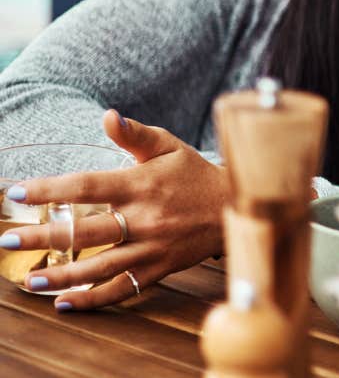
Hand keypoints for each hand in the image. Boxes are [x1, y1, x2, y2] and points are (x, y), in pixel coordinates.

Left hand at [1, 110, 228, 309]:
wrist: (235, 208)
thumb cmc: (194, 175)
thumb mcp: (169, 147)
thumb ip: (134, 134)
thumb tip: (107, 116)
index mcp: (141, 185)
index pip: (87, 186)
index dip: (50, 190)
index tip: (17, 193)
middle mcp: (144, 219)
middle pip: (84, 232)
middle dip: (41, 238)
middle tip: (7, 241)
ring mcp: (151, 248)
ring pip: (99, 267)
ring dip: (61, 276)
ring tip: (28, 280)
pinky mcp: (158, 269)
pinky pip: (122, 289)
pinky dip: (92, 300)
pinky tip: (64, 304)